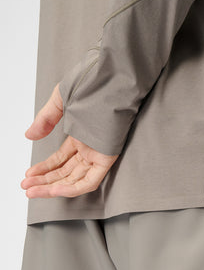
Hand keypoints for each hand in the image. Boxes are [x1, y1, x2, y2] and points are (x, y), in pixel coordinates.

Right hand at [21, 83, 118, 198]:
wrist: (112, 78)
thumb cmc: (93, 83)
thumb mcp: (61, 101)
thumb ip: (45, 120)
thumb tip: (29, 135)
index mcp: (81, 136)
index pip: (60, 160)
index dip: (44, 169)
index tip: (29, 175)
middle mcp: (90, 147)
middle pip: (65, 172)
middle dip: (44, 181)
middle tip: (26, 188)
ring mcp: (98, 154)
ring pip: (74, 180)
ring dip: (52, 187)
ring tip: (32, 191)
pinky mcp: (107, 159)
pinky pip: (89, 181)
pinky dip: (72, 188)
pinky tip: (55, 190)